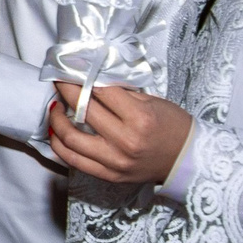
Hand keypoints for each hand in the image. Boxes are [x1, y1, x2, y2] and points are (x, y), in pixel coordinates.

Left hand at [47, 82, 191, 184]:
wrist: (186, 160)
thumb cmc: (174, 127)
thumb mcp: (153, 102)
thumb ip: (123, 94)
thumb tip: (93, 80)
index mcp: (139, 118)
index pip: (100, 91)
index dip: (81, 76)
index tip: (71, 68)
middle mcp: (125, 140)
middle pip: (83, 110)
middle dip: (66, 91)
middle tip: (59, 81)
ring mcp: (115, 160)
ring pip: (71, 138)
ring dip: (56, 119)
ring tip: (55, 107)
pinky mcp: (109, 175)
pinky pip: (74, 160)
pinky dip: (60, 145)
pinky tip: (57, 132)